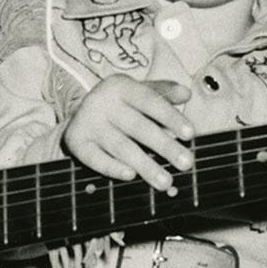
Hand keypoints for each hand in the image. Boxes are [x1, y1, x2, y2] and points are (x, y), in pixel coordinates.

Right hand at [62, 76, 193, 191]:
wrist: (80, 112)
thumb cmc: (121, 104)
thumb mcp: (139, 92)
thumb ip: (163, 92)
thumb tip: (186, 94)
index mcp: (120, 86)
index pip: (149, 100)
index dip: (170, 117)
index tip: (190, 134)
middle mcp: (102, 102)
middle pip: (137, 126)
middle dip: (164, 146)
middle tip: (186, 163)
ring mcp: (88, 122)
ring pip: (120, 146)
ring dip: (144, 165)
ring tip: (165, 181)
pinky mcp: (76, 141)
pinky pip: (95, 158)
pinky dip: (112, 168)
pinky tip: (130, 175)